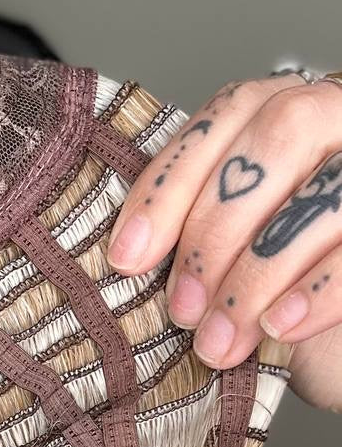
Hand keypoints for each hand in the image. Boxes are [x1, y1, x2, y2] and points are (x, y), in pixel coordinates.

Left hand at [106, 72, 341, 412]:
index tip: (127, 257)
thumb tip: (127, 256)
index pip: (226, 115)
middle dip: (215, 230)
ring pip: (324, 195)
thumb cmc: (279, 280)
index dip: (171, 184)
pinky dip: (315, 291)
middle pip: (279, 138)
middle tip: (183, 309)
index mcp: (287, 106)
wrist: (339, 325)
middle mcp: (340, 115)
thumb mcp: (228, 246)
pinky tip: (278, 327)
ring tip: (220, 340)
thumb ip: (193, 227)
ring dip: (258, 274)